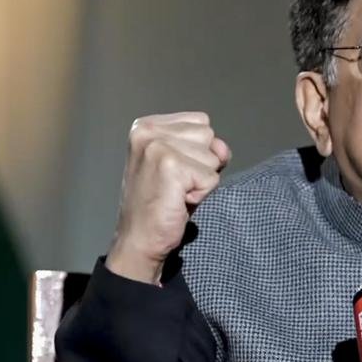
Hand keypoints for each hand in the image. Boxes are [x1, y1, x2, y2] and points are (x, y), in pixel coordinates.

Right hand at [106, 112, 230, 283]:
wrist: (139, 239)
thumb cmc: (159, 203)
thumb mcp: (182, 164)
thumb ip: (205, 147)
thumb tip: (222, 149)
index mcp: (146, 125)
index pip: (201, 122)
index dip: (198, 150)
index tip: (175, 171)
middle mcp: (148, 131)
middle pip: (208, 136)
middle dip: (201, 164)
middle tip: (176, 184)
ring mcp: (158, 147)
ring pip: (213, 157)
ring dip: (201, 180)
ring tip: (176, 191)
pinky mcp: (171, 166)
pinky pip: (212, 178)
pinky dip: (202, 194)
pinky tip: (179, 201)